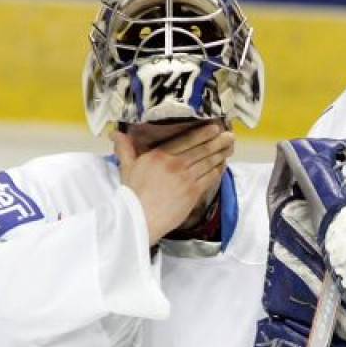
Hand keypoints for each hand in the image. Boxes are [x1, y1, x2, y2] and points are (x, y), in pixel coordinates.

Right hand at [111, 123, 234, 245]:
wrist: (139, 219)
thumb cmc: (132, 195)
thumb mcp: (126, 167)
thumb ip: (125, 148)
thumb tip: (115, 133)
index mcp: (160, 155)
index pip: (186, 139)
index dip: (202, 133)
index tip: (214, 127)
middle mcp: (175, 164)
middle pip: (202, 149)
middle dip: (217, 141)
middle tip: (229, 136)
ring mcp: (186, 178)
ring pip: (208, 162)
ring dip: (221, 153)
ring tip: (230, 147)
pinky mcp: (193, 193)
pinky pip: (210, 177)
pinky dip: (218, 170)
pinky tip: (223, 165)